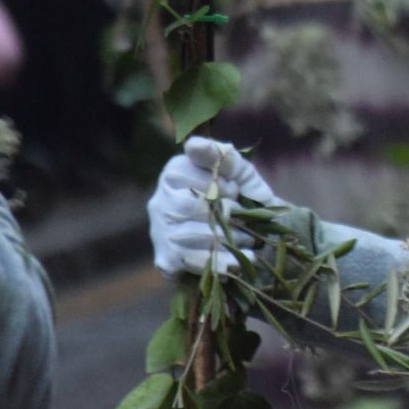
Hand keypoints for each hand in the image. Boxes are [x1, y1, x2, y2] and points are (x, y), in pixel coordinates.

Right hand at [148, 137, 279, 277]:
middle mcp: (159, 200)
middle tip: (243, 216)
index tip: (235, 189)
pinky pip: (190, 262)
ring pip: (189, 236)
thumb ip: (222, 155)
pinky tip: (238, 262)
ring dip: (226, 239)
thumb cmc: (240, 194)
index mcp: (174, 172)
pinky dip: (219, 263)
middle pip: (188, 207)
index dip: (219, 184)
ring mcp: (159, 231)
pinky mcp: (166, 259)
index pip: (188, 175)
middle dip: (224, 213)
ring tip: (248, 239)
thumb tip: (193, 144)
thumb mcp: (238, 170)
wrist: (249, 232)